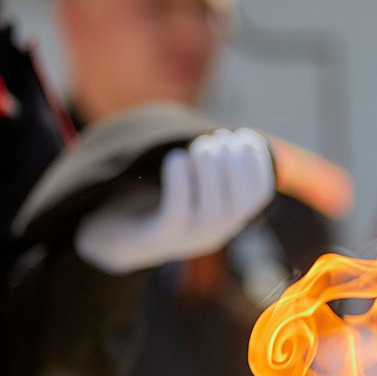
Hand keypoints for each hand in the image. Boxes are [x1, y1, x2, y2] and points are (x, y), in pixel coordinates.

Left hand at [75, 128, 274, 273]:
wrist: (117, 235)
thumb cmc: (157, 200)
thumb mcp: (192, 186)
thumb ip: (212, 168)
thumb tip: (236, 137)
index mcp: (227, 220)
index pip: (258, 196)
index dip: (258, 164)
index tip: (245, 135)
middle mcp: (213, 234)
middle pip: (238, 204)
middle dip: (235, 166)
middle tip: (218, 138)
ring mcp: (187, 239)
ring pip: (212, 211)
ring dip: (211, 172)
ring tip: (201, 145)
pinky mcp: (159, 236)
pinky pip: (177, 210)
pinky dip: (181, 181)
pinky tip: (176, 157)